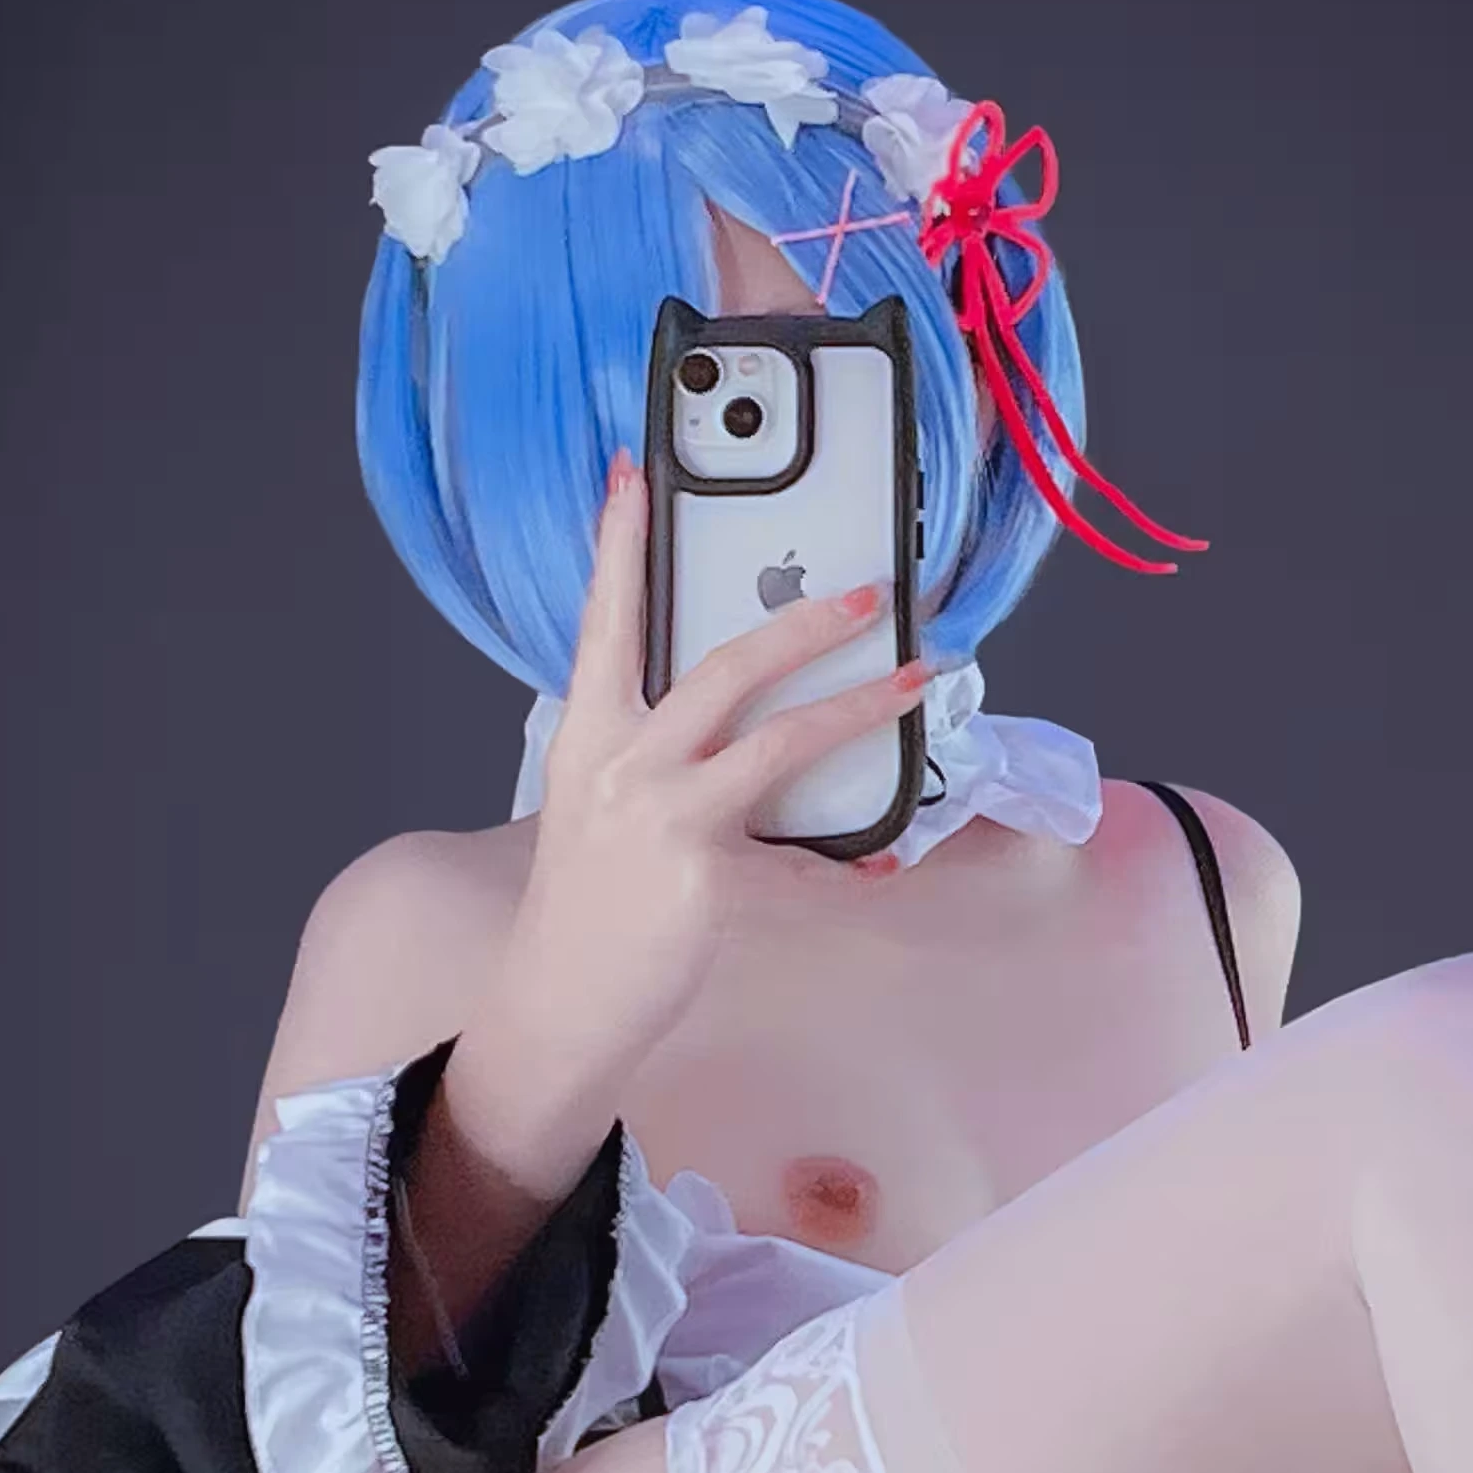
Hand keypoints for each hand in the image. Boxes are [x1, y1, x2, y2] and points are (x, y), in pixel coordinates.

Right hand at [506, 453, 926, 1066]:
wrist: (559, 1001)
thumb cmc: (587, 905)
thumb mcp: (601, 806)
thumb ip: (656, 752)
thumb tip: (742, 716)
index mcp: (588, 737)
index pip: (603, 622)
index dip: (618, 544)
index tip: (632, 471)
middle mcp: (622, 766)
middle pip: (723, 668)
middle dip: (802, 622)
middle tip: (865, 594)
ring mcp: (664, 819)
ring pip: (780, 742)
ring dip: (858, 707)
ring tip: (913, 680)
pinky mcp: (706, 877)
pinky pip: (803, 856)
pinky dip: (853, 859)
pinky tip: (889, 856)